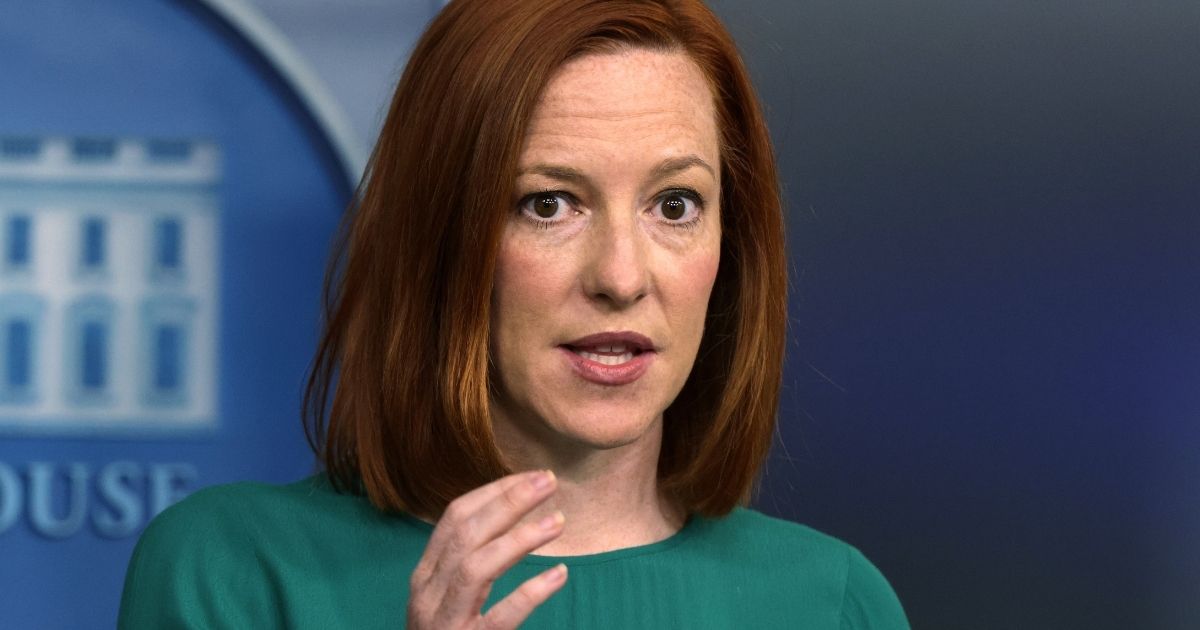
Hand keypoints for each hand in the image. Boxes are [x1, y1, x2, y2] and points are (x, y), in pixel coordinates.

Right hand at [407, 470, 567, 628]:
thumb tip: (509, 517)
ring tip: (558, 522)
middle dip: (509, 501)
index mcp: (425, 575)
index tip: (529, 476)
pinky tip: (559, 575)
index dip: (493, 492)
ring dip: (520, 538)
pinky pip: (501, 617)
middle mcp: (429, 594)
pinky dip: (531, 592)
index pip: (454, 518)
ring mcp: (445, 621)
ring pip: (477, 567)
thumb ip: (468, 564)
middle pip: (467, 533)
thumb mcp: (446, 598)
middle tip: (550, 481)